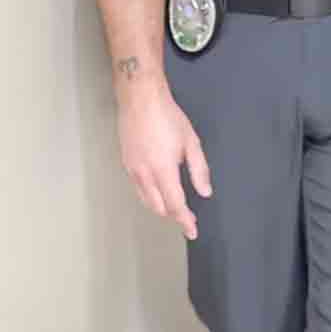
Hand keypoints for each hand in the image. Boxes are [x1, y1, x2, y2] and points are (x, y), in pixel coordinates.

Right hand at [117, 82, 212, 238]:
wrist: (140, 99)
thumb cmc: (168, 117)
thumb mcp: (191, 142)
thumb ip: (199, 170)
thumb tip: (205, 192)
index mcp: (163, 170)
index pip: (175, 204)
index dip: (185, 220)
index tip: (192, 232)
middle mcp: (144, 174)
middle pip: (159, 207)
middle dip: (173, 215)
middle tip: (187, 218)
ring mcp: (132, 170)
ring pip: (146, 200)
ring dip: (161, 208)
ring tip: (174, 208)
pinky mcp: (125, 164)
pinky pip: (138, 189)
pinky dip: (149, 196)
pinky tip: (158, 191)